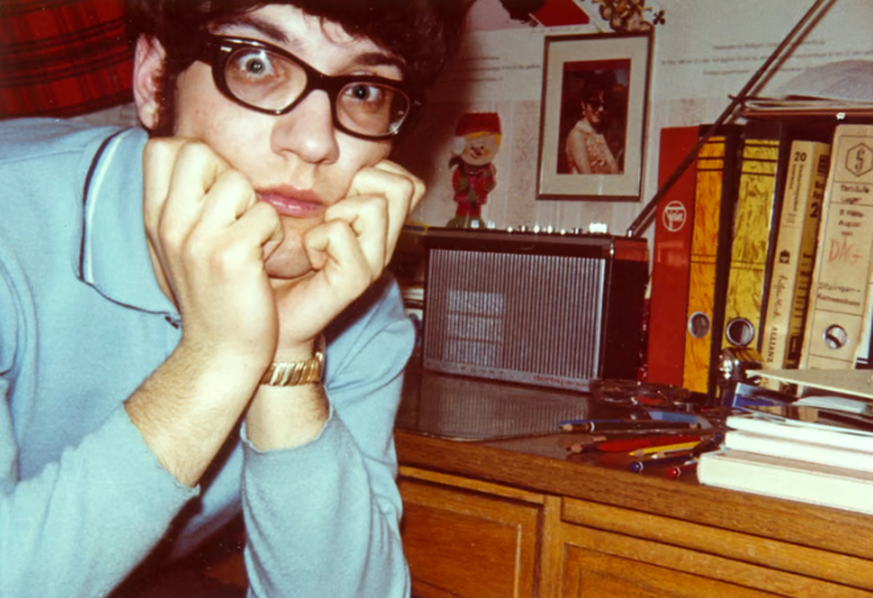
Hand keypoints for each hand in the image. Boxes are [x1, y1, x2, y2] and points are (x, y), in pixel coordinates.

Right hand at [142, 138, 283, 368]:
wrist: (219, 352)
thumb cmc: (209, 297)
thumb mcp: (177, 247)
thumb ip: (179, 204)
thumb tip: (187, 154)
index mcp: (155, 218)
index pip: (162, 148)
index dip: (196, 157)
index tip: (213, 192)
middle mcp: (169, 223)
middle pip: (196, 150)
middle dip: (227, 173)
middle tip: (237, 214)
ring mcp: (197, 238)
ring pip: (238, 181)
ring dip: (255, 208)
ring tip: (251, 241)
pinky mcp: (230, 255)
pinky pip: (266, 215)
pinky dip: (274, 235)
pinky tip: (263, 261)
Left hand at [269, 160, 424, 357]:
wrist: (272, 318)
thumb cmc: (282, 267)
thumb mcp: (308, 217)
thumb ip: (326, 191)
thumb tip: (328, 155)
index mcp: (376, 226)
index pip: (407, 181)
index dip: (377, 172)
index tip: (342, 194)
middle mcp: (382, 243)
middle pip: (403, 186)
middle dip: (362, 184)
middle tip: (332, 212)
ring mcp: (372, 263)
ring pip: (375, 205)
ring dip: (337, 212)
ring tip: (318, 237)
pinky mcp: (354, 280)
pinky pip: (341, 233)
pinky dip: (317, 238)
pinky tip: (309, 256)